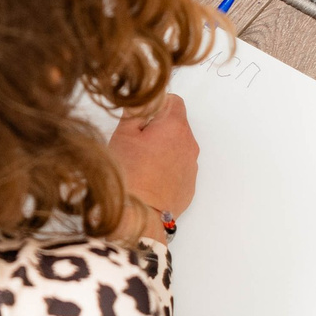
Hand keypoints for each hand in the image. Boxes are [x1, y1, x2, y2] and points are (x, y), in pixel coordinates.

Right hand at [109, 95, 198, 218]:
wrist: (138, 216)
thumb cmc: (129, 173)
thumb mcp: (123, 135)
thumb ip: (135, 110)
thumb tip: (142, 99)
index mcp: (175, 126)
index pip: (173, 100)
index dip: (156, 104)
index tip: (141, 117)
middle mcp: (189, 144)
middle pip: (176, 124)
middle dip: (158, 128)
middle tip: (135, 142)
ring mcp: (191, 166)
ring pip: (177, 147)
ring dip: (163, 148)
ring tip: (141, 163)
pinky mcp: (189, 185)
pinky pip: (179, 167)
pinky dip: (167, 167)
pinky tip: (149, 178)